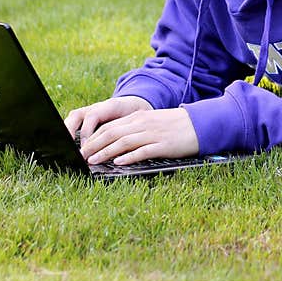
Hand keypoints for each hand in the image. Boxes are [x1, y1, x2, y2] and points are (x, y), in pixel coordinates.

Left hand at [69, 101, 199, 163]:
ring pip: (123, 142)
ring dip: (106, 152)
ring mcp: (152, 134)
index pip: (110, 126)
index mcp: (139, 117)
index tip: (83, 148)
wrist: (199, 124)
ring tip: (94, 161)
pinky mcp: (163, 145)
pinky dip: (129, 157)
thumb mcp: (153, 121)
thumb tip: (117, 139)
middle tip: (82, 156)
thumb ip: (136, 127)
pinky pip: (142, 151)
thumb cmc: (175, 125)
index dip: (94, 137)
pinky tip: (119, 163)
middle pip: (113, 133)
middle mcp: (143, 124)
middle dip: (95, 145)